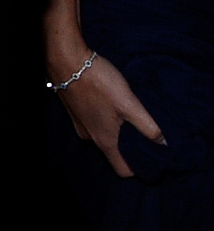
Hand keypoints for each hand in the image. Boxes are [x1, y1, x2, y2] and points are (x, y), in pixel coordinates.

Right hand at [53, 50, 165, 177]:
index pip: (123, 170)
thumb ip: (148, 127)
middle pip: (114, 153)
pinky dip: (105, 119)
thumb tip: (165, 145)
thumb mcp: (129, 103)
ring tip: (129, 114)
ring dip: (117, 130)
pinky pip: (94, 123)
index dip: (139, 168)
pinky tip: (111, 103)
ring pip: (104, 136)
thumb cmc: (97, 82)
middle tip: (145, 132)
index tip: (153, 158)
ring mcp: (80, 124)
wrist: (65, 59)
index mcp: (105, 140)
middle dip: (131, 147)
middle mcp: (91, 137)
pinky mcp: (75, 111)